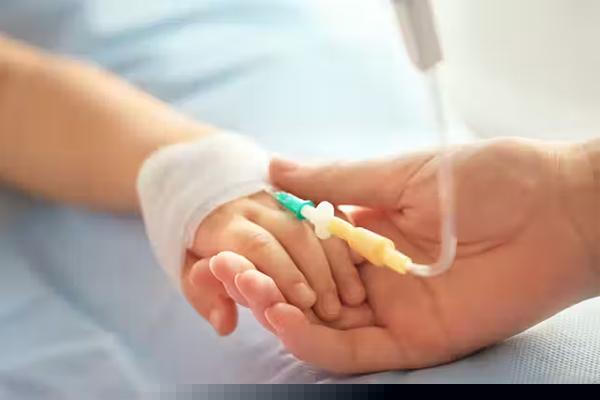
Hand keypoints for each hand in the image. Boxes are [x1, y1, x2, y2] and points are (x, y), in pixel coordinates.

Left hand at [179, 191, 365, 334]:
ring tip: (352, 295)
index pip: (257, 245)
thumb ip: (205, 294)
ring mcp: (277, 195)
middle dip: (315, 271)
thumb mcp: (185, 264)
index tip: (304, 302)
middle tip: (333, 309)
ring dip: (336, 260)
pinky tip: (360, 263)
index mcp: (224, 221)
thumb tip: (224, 324)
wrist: (196, 179)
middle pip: (292, 234)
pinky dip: (344, 237)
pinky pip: (326, 210)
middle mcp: (254, 204)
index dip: (283, 272)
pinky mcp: (295, 192)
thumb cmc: (192, 233)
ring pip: (314, 223)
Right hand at [214, 138, 599, 372]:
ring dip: (280, 313)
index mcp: (368, 236)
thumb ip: (335, 182)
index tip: (235, 240)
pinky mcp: (412, 340)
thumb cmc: (485, 181)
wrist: (553, 209)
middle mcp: (374, 277)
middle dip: (264, 284)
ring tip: (247, 290)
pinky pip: (354, 351)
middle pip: (306, 292)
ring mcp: (391, 310)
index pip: (304, 252)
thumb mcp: (397, 174)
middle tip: (229, 270)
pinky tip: (282, 319)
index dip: (269, 250)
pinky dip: (314, 342)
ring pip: (322, 326)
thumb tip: (274, 167)